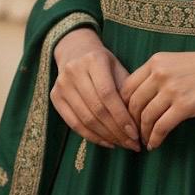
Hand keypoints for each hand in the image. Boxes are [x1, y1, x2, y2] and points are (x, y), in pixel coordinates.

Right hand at [50, 27, 140, 151]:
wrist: (76, 50)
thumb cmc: (103, 62)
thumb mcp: (117, 67)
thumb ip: (126, 90)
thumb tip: (139, 122)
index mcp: (93, 60)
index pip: (108, 94)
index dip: (121, 116)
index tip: (135, 134)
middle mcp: (74, 71)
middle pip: (96, 109)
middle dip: (116, 131)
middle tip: (132, 144)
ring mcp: (62, 84)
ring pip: (85, 119)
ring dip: (106, 136)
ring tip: (122, 144)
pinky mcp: (55, 97)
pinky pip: (74, 124)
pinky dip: (92, 136)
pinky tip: (107, 142)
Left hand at [119, 47, 194, 150]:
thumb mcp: (178, 62)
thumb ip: (159, 74)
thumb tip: (142, 97)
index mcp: (156, 61)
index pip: (127, 87)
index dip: (124, 106)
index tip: (127, 118)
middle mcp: (160, 73)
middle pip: (133, 104)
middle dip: (131, 123)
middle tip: (134, 134)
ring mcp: (172, 89)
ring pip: (146, 117)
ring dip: (143, 133)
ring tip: (145, 141)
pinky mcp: (185, 106)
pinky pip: (161, 127)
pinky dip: (155, 138)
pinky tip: (155, 144)